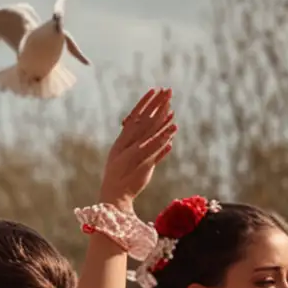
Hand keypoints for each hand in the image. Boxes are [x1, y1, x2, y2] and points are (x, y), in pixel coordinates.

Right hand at [99, 87, 174, 206]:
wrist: (114, 197)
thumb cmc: (124, 180)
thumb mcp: (135, 163)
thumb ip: (150, 151)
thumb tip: (167, 143)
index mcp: (122, 142)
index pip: (134, 117)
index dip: (144, 103)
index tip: (155, 90)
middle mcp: (126, 144)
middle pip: (144, 119)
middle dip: (156, 104)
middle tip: (168, 90)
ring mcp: (133, 153)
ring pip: (150, 130)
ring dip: (162, 117)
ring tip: (173, 105)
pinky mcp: (141, 162)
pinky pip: (154, 146)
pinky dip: (163, 136)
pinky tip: (173, 127)